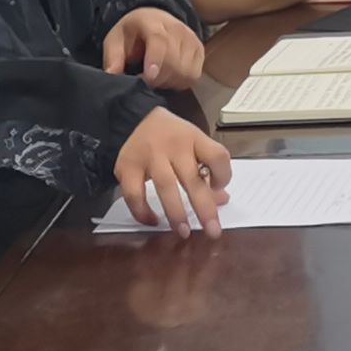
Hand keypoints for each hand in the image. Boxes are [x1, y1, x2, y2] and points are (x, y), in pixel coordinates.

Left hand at [103, 7, 205, 86]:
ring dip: (170, 82)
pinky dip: (182, 82)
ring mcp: (191, 39)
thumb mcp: (115, 41)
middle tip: (144, 82)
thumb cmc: (133, 33)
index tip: (149, 77)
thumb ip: (113, 58)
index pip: (160, 41)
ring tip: (157, 79)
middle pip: (175, 61)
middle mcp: (177, 28)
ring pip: (186, 71)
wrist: (154, 19)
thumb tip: (112, 77)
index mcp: (152, 22)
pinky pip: (194, 75)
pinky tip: (169, 78)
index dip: (156, 60)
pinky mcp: (199, 50)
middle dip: (159, 79)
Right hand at [113, 108, 232, 234]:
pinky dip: (142, 211)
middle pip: (192, 178)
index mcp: (194, 138)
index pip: (217, 156)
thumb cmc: (172, 136)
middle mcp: (173, 146)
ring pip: (165, 186)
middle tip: (212, 231)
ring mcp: (149, 156)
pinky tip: (152, 221)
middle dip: (204, 208)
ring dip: (176, 212)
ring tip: (183, 232)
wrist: (135, 117)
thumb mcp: (194, 143)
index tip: (220, 189)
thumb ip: (209, 168)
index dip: (223, 176)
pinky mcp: (126, 166)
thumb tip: (221, 200)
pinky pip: (134, 194)